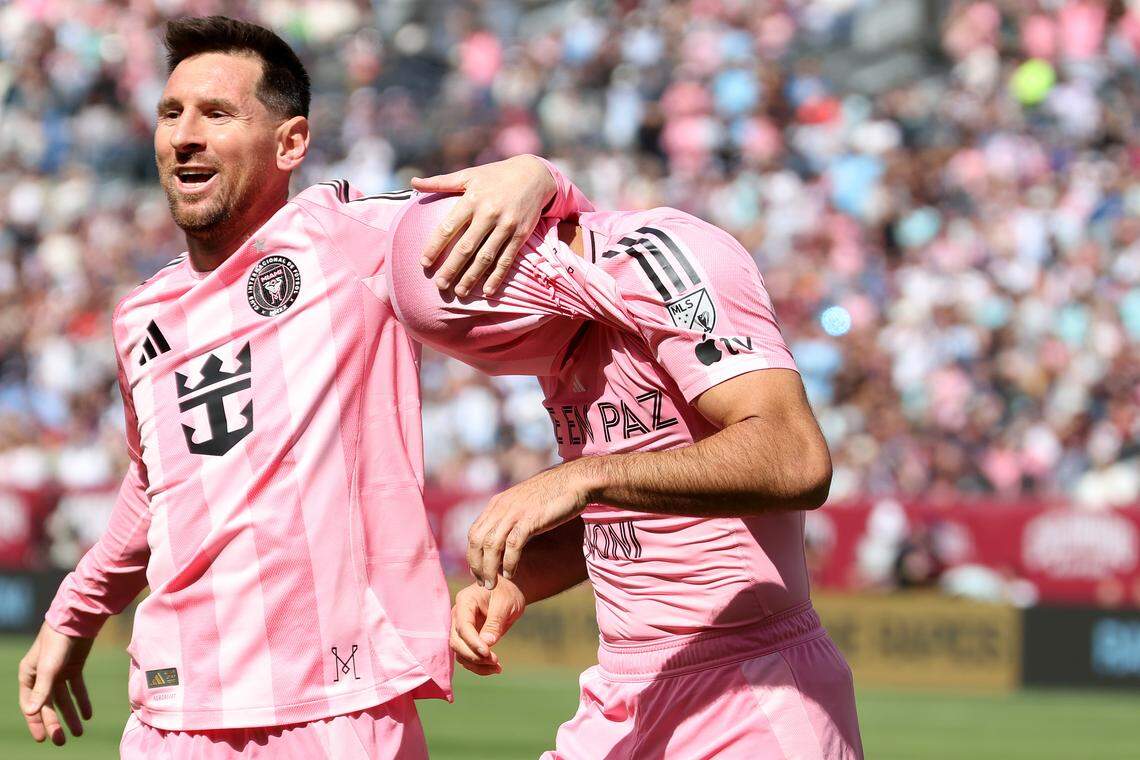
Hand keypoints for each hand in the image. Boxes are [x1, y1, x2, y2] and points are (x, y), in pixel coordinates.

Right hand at [18, 622, 93, 745]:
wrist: (78, 619)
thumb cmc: (57, 642)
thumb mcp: (49, 667)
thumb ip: (42, 690)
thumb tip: (32, 712)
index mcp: (29, 675)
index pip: (31, 705)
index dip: (36, 722)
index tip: (43, 739)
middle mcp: (42, 675)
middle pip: (48, 704)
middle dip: (54, 723)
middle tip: (62, 741)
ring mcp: (58, 672)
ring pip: (64, 699)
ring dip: (71, 715)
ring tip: (78, 732)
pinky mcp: (74, 667)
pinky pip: (77, 688)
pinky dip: (82, 701)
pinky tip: (88, 715)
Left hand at [411, 154, 556, 296]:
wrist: (534, 175)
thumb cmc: (495, 176)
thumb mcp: (468, 175)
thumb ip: (440, 182)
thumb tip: (412, 182)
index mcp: (472, 199)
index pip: (448, 227)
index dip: (435, 246)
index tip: (424, 263)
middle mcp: (489, 213)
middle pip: (466, 247)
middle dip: (452, 268)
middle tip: (440, 285)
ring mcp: (506, 225)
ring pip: (486, 257)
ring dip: (472, 277)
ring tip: (460, 293)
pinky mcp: (521, 235)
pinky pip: (507, 259)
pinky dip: (497, 277)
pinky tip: (487, 291)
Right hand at [450, 579, 525, 675]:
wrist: (507, 593)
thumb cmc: (506, 593)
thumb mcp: (505, 604)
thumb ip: (495, 622)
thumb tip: (487, 643)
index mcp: (465, 601)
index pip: (463, 626)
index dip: (473, 642)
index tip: (488, 653)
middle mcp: (458, 615)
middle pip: (457, 642)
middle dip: (474, 655)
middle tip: (495, 660)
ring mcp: (460, 628)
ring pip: (460, 652)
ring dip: (476, 664)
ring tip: (497, 667)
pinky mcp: (467, 639)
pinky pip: (467, 656)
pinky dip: (479, 665)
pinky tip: (495, 668)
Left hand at [467, 461, 592, 588]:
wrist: (574, 481)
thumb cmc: (552, 495)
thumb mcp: (523, 504)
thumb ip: (511, 518)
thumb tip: (505, 539)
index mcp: (497, 503)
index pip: (474, 533)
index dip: (473, 555)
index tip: (478, 572)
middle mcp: (501, 507)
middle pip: (477, 541)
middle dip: (477, 565)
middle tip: (484, 583)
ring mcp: (514, 512)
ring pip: (492, 545)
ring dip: (490, 568)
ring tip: (493, 585)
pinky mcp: (530, 519)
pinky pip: (512, 545)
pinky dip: (509, 562)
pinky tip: (511, 574)